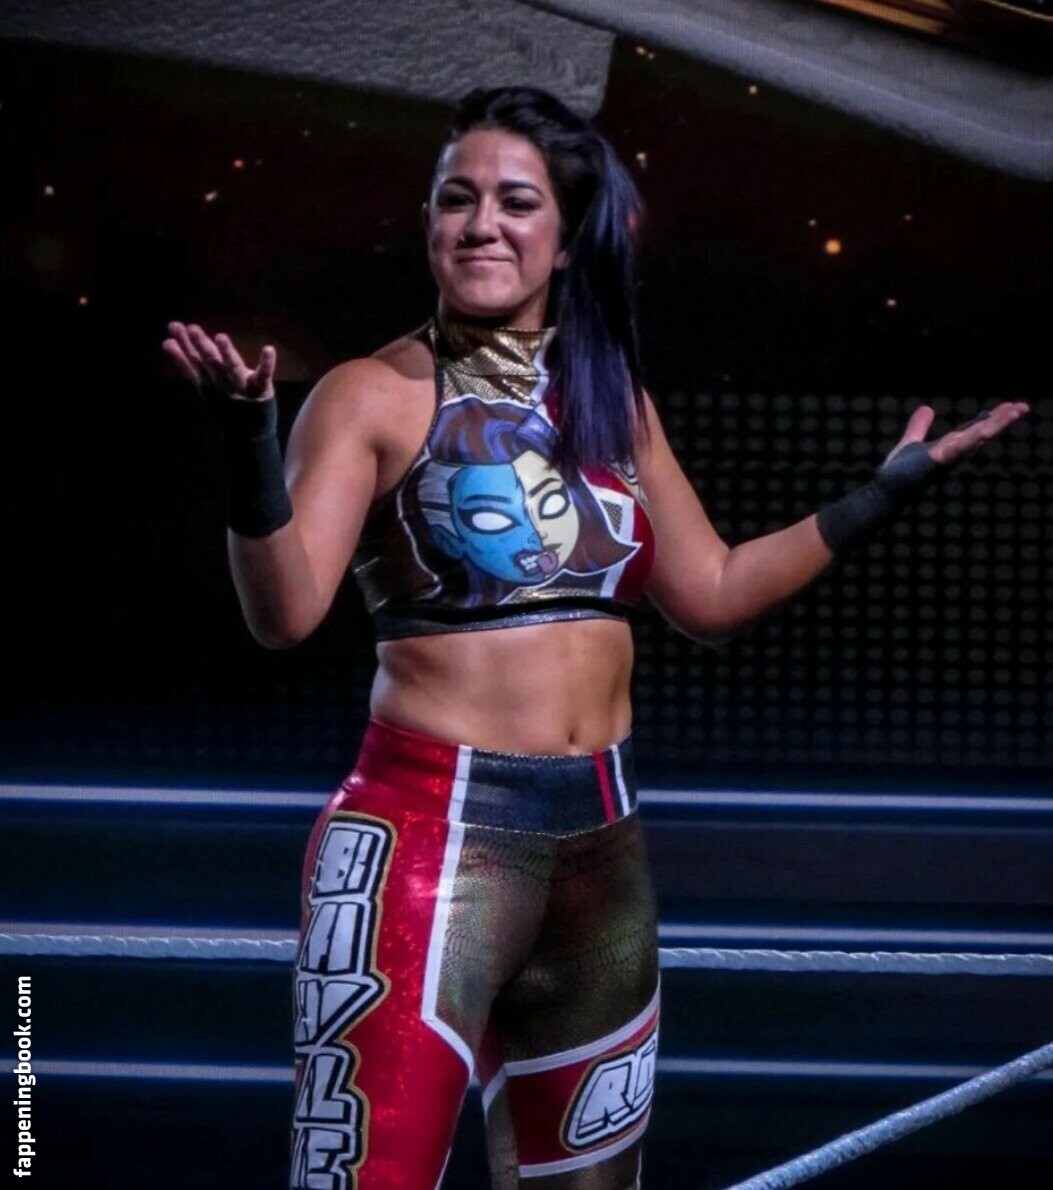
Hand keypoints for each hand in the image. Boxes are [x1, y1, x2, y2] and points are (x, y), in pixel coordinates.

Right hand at [162, 321, 276, 401]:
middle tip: (192, 329)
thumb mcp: (204, 385)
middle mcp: (223, 383)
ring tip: (220, 337)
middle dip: (202, 346)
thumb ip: (187, 363)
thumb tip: (166, 342)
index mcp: (209, 380)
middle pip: (211, 362)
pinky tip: (268, 349)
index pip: (195, 360)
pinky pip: (264, 376)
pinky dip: (266, 363)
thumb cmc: (225, 403)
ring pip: (233, 368)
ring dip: (226, 353)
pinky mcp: (262, 390)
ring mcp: (242, 387)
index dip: (184, 345)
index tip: (174, 327)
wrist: (249, 435)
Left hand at [885, 401, 1029, 466]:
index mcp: (949, 446)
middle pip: (981, 432)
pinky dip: (969, 441)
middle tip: (1023, 407)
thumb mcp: (911, 443)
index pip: (975, 428)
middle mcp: (952, 453)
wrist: (885, 491)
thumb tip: (927, 408)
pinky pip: (955, 450)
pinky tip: (983, 432)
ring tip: (1013, 412)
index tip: (1012, 407)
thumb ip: (919, 427)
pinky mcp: (935, 463)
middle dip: (1001, 420)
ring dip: (994, 426)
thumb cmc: (899, 473)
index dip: (993, 418)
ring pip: (975, 439)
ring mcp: (946, 458)